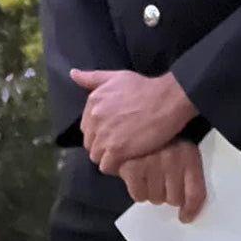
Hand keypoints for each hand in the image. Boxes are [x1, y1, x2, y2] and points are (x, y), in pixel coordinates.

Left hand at [71, 69, 196, 174]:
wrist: (167, 100)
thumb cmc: (145, 87)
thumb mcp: (117, 76)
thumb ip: (92, 78)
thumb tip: (73, 74)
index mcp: (93, 102)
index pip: (87, 127)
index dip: (100, 132)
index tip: (114, 132)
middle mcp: (94, 119)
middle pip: (90, 142)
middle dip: (103, 145)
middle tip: (121, 144)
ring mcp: (104, 135)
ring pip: (96, 156)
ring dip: (108, 157)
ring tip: (124, 154)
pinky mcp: (117, 150)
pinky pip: (106, 166)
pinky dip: (115, 166)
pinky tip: (126, 161)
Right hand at [118, 142, 206, 223]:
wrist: (141, 118)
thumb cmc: (162, 139)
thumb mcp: (182, 149)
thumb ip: (189, 175)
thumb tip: (187, 209)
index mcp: (189, 155)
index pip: (195, 193)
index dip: (191, 208)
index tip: (185, 216)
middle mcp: (173, 159)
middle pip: (174, 199)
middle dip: (168, 194)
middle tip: (163, 181)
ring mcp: (152, 163)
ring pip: (156, 198)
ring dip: (153, 192)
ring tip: (151, 176)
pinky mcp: (132, 167)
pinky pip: (139, 195)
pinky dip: (138, 191)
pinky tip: (139, 177)